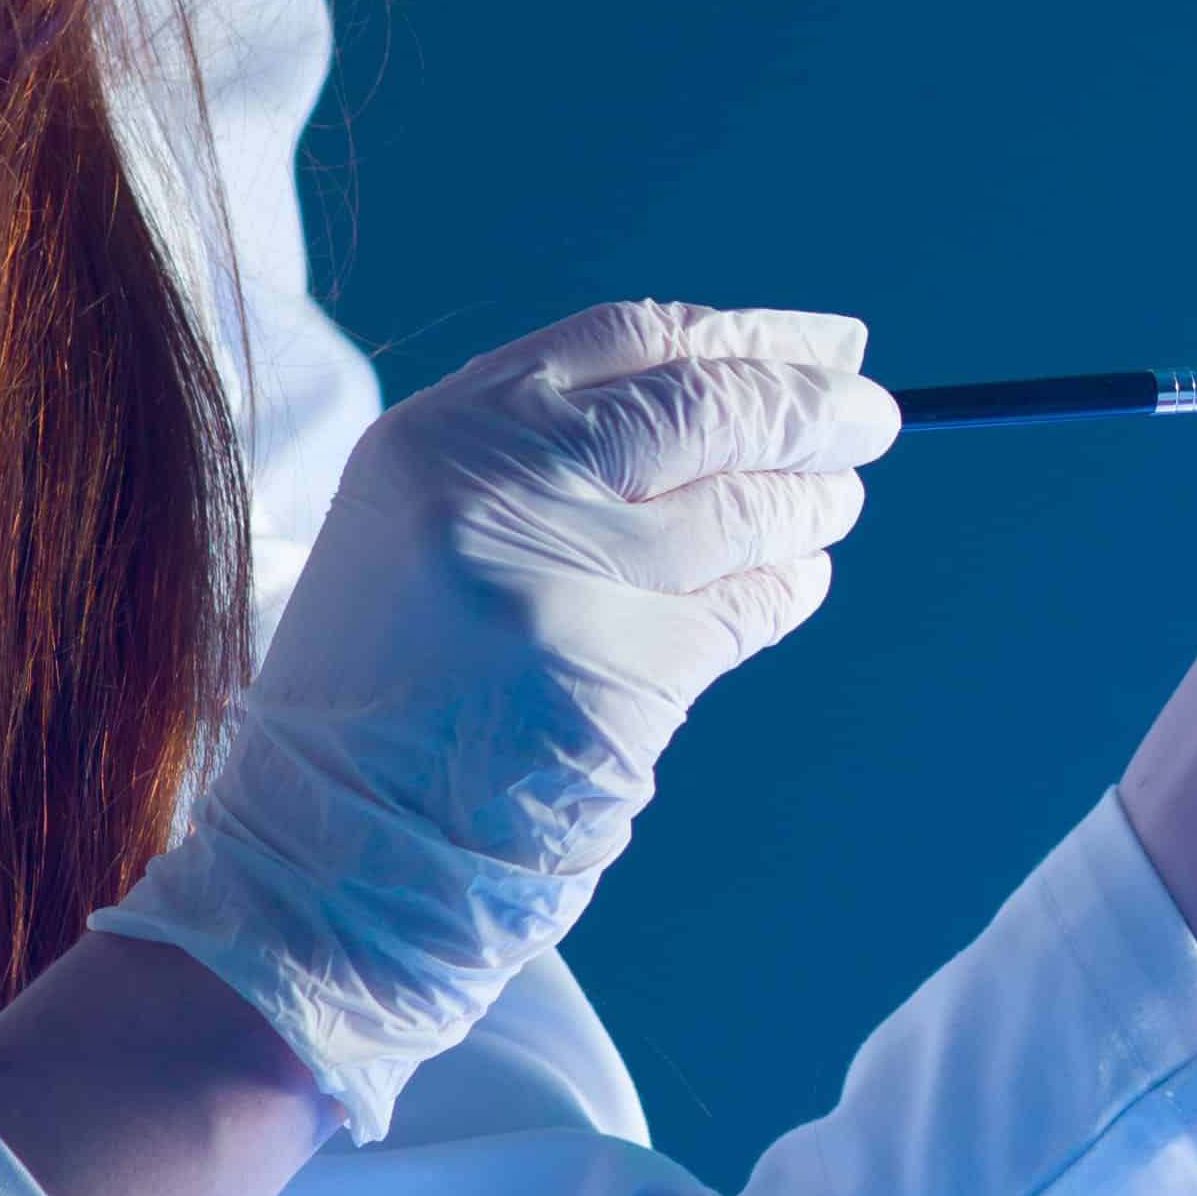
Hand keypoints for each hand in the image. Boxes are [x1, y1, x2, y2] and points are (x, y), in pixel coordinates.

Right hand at [98, 303, 887, 1132]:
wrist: (324, 859)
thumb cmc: (391, 691)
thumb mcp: (427, 528)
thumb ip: (551, 453)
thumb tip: (748, 388)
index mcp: (437, 433)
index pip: (629, 337)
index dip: (748, 336)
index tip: (829, 346)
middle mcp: (489, 487)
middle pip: (699, 409)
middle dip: (806, 409)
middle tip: (873, 417)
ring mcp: (550, 583)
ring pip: (735, 513)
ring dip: (811, 505)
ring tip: (839, 504)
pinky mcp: (606, 681)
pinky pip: (735, 616)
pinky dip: (784, 591)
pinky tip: (799, 582)